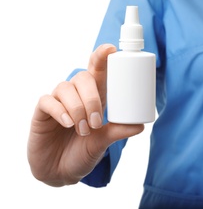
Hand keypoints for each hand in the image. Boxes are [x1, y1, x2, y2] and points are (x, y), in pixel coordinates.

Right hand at [27, 44, 143, 186]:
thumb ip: (118, 132)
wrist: (60, 172)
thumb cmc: (83, 152)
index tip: (111, 50)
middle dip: (92, 98)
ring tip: (83, 130)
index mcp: (94, 97)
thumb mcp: (103, 142)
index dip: (102, 57)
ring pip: (65, 87)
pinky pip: (48, 101)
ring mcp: (58, 101)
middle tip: (97, 122)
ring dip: (77, 108)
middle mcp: (76, 95)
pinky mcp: (41, 112)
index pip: (97, 71)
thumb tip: (140, 125)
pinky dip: (59, 110)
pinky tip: (67, 123)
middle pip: (83, 77)